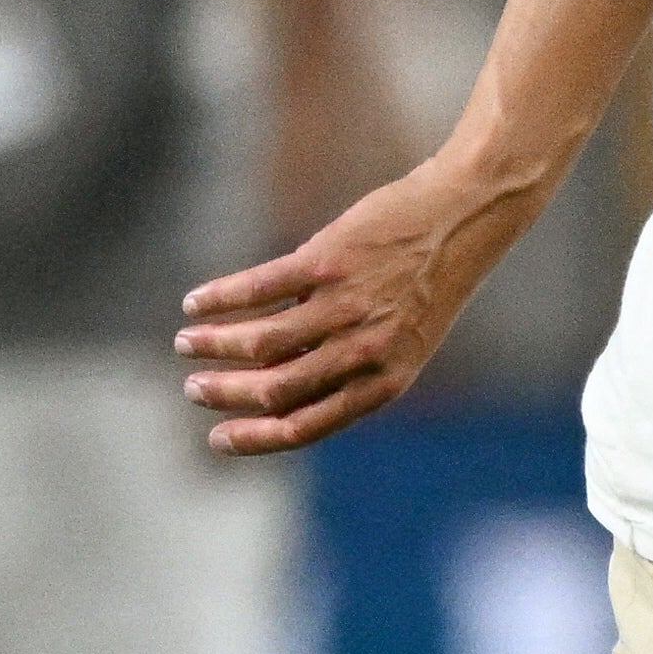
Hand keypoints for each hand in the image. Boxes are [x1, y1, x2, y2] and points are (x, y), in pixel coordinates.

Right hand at [176, 152, 539, 452]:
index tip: (217, 438)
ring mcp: (345, 305)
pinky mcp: (328, 260)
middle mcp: (364, 350)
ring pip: (261, 343)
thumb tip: (275, 385)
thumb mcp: (402, 340)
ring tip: (187, 342)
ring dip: (213, 346)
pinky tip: (196, 303)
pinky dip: (218, 300)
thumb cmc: (429, 281)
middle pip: (275, 389)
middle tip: (194, 388)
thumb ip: (349, 367)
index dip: (255, 438)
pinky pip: (257, 289)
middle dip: (225, 394)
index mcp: (384, 382)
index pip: (306, 426)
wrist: (465, 215)